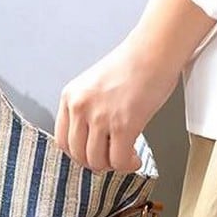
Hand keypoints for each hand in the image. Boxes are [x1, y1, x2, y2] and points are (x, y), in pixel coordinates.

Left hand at [54, 33, 178, 171]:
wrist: (154, 51)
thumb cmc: (132, 65)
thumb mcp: (93, 86)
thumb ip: (87, 110)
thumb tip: (91, 139)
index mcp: (70, 97)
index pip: (62, 140)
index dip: (78, 154)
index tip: (90, 155)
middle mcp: (80, 107)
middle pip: (77, 154)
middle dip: (95, 162)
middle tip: (110, 158)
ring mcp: (100, 117)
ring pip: (97, 160)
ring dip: (112, 164)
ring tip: (125, 157)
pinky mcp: (123, 125)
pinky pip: (119, 159)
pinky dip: (127, 165)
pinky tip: (135, 158)